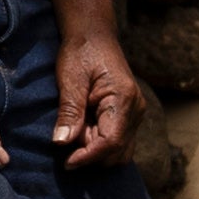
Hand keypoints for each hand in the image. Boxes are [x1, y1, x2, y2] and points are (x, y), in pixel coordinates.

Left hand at [52, 29, 140, 168]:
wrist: (94, 35)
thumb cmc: (81, 52)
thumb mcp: (71, 79)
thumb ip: (69, 111)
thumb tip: (62, 143)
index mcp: (124, 99)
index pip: (111, 141)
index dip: (88, 156)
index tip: (66, 163)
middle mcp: (136, 109)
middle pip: (117, 151)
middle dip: (91, 154)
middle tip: (66, 141)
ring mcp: (135, 114)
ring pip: (120, 150)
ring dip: (96, 151)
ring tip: (74, 134)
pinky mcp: (128, 116)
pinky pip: (118, 141)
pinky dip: (99, 144)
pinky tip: (82, 131)